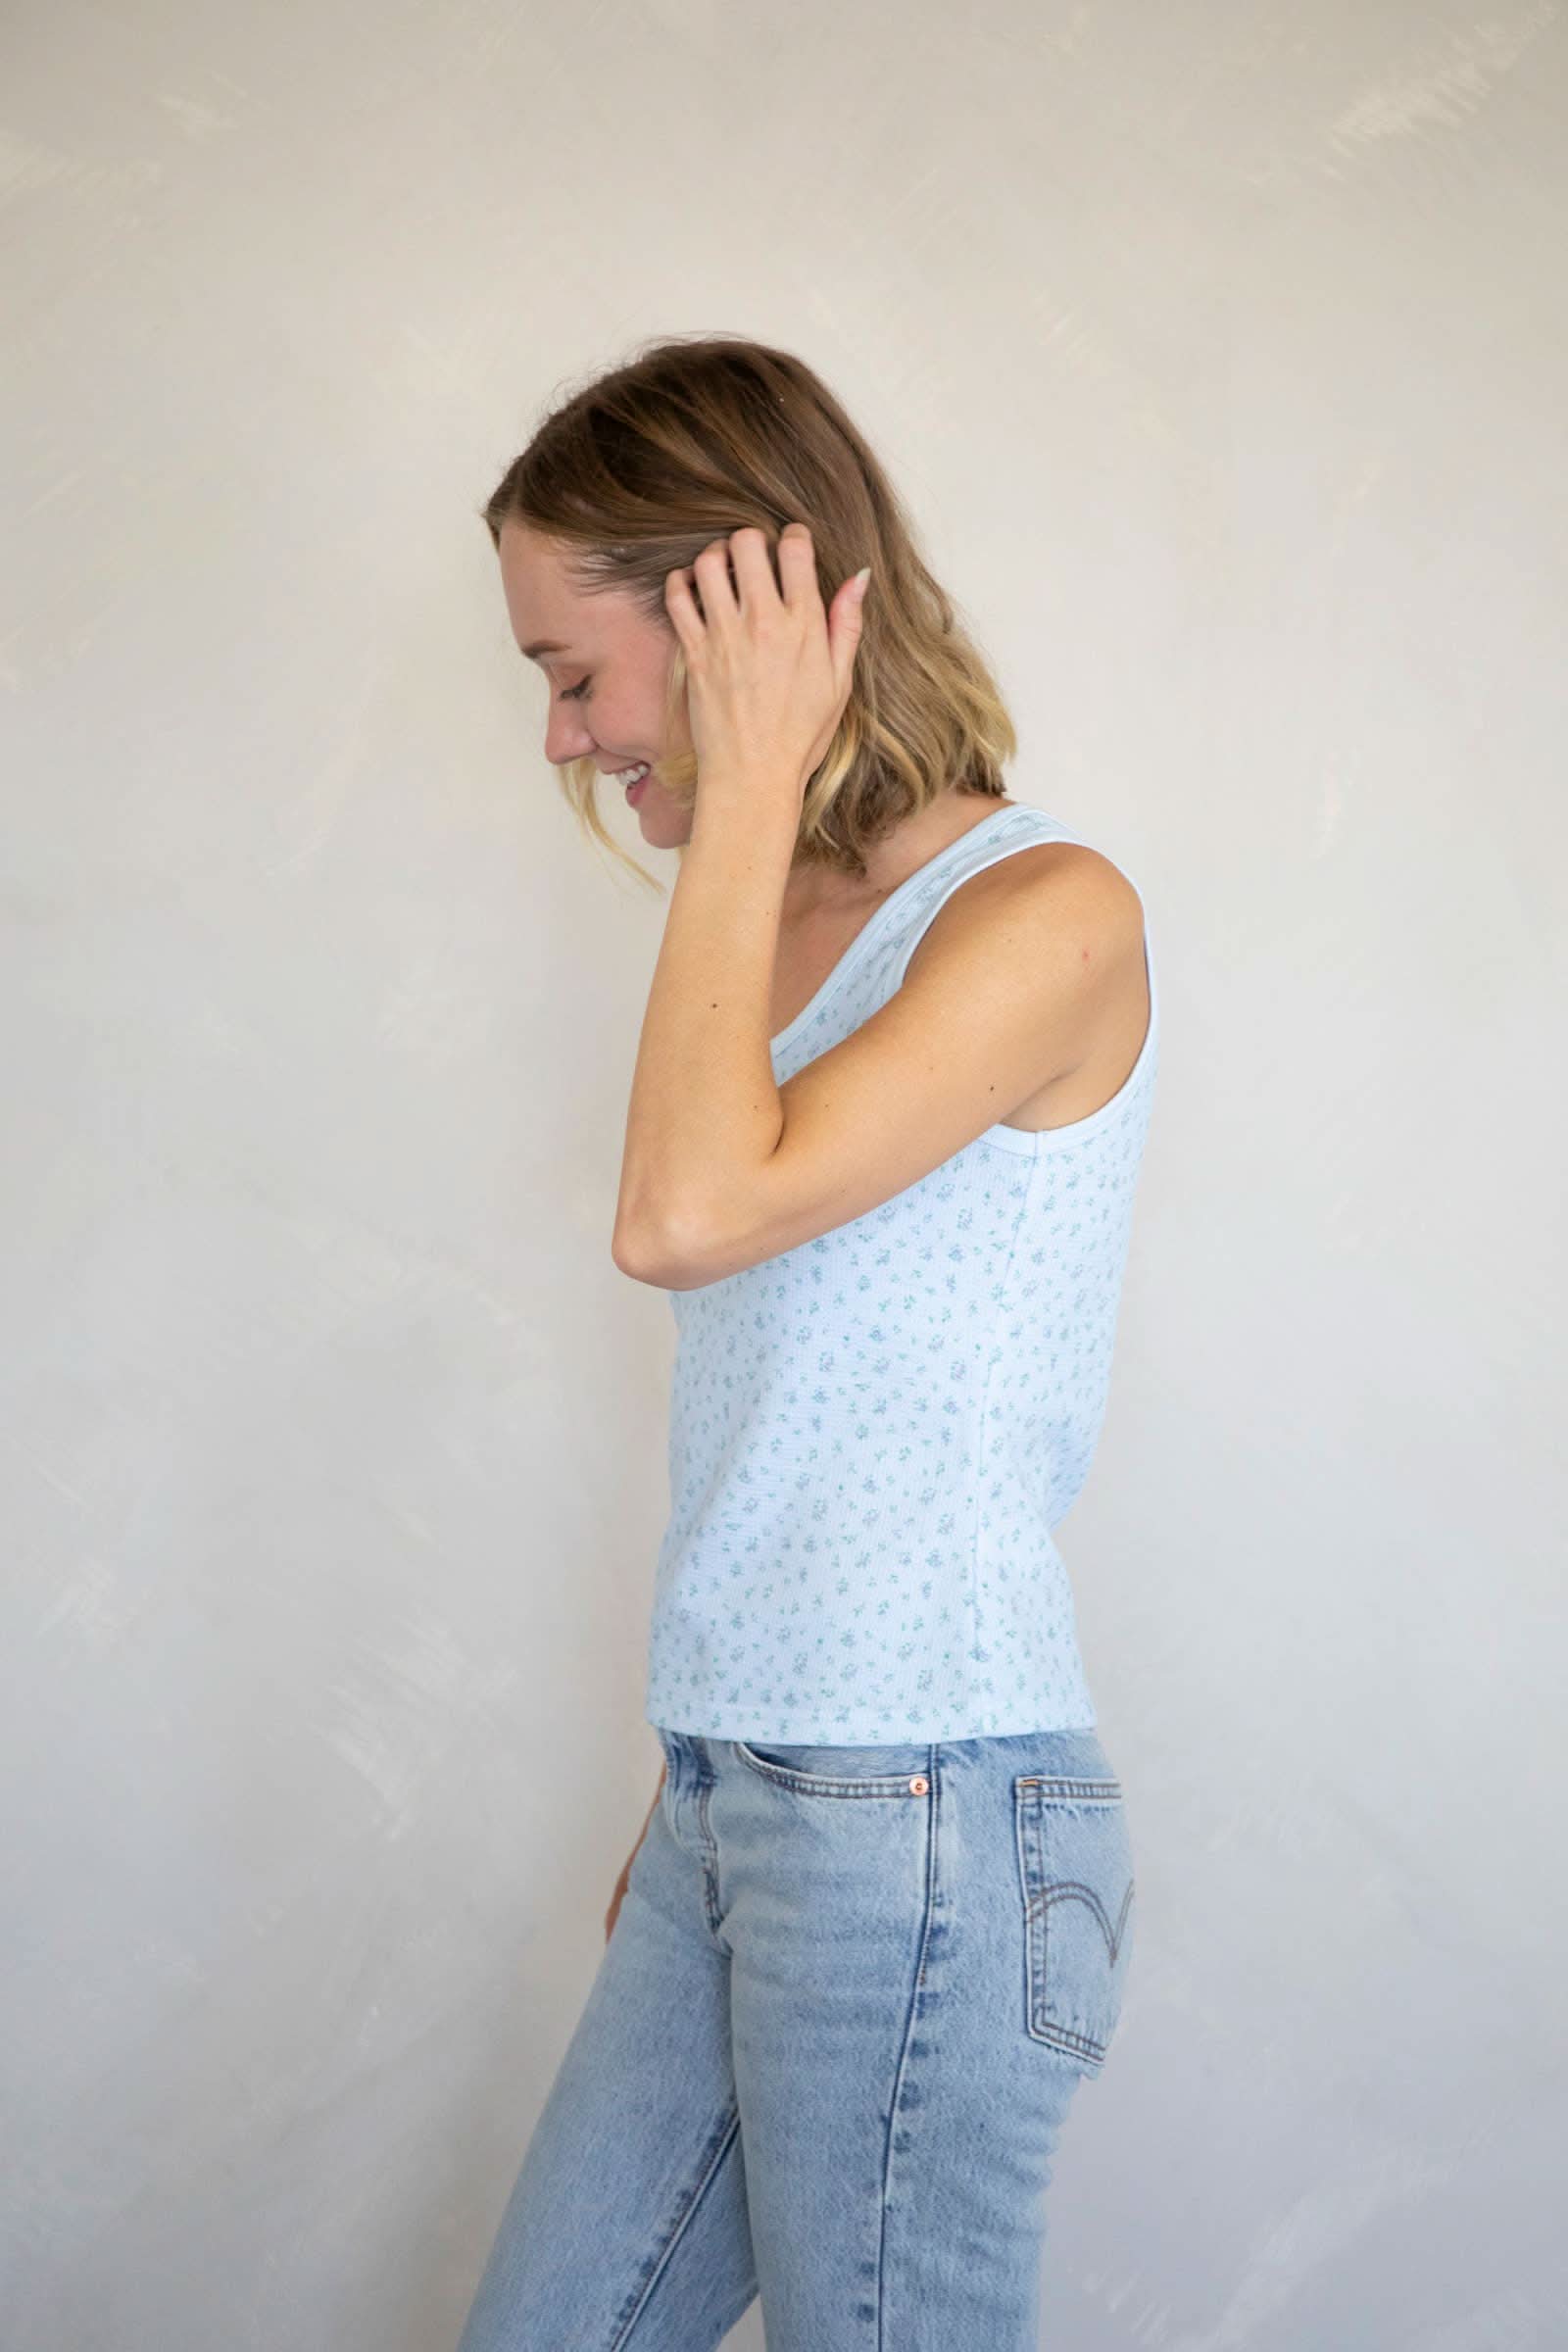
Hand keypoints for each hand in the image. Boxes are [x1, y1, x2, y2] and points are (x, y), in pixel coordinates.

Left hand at [664, 524, 870, 811]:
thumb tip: (859, 578)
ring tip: (723, 571)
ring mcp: (724, 636)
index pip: (795, 548)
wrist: (753, 776)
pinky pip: (677, 597)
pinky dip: (681, 583)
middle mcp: (762, 623)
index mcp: (803, 626)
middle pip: (748, 543)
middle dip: (751, 540)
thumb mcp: (839, 682)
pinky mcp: (694, 653)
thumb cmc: (801, 736)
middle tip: (753, 557)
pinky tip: (693, 589)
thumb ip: (846, 624)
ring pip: (709, 562)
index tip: (792, 545)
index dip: (794, 536)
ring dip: (716, 556)